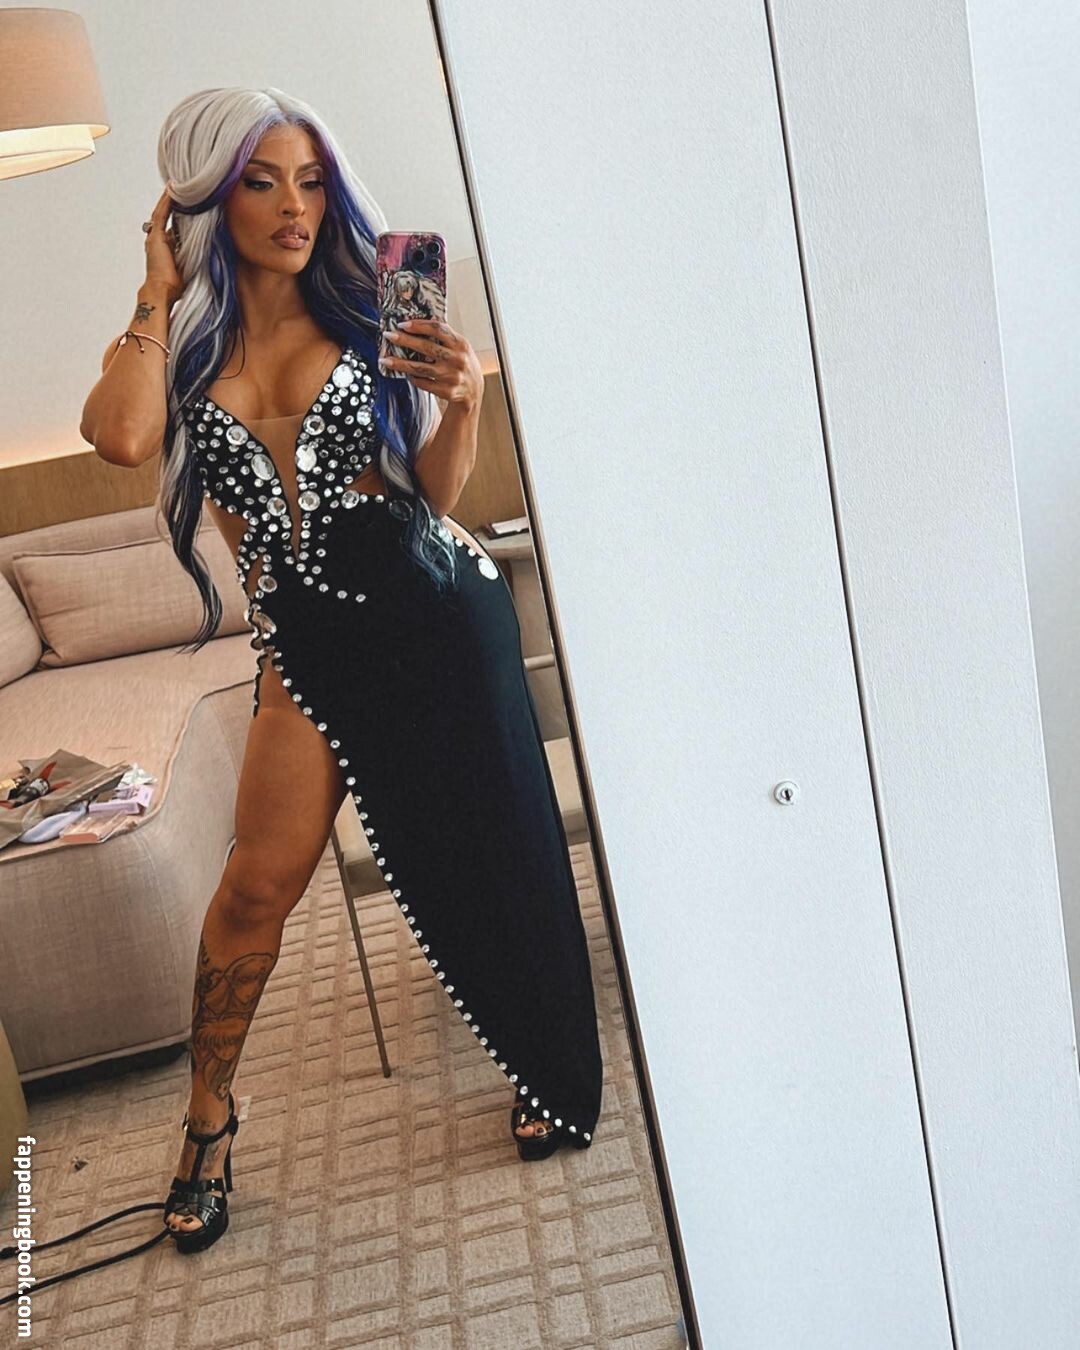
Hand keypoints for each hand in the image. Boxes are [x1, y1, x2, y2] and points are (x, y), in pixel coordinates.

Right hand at [144, 186, 184, 304]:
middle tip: (185, 188)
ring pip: (163, 211)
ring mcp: (155, 237)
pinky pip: (162, 214)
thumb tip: (210, 251)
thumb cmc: (176, 286)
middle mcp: (158, 239)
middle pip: (167, 215)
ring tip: (178, 184)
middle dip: (175, 202)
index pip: (174, 225)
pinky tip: (173, 190)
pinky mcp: (156, 236)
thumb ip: (195, 256)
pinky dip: (167, 202)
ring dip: (170, 198)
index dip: (182, 214)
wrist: (163, 291)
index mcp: (166, 247)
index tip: (192, 205)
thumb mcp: (190, 266)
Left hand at [381, 318, 482, 410]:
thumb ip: (445, 337)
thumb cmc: (462, 364)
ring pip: (420, 368)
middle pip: (426, 347)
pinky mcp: (446, 391)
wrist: (474, 392)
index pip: (438, 329)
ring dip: (400, 363)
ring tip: (385, 359)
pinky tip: (405, 374)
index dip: (418, 325)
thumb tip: (417, 324)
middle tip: (388, 336)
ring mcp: (451, 376)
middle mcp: (457, 359)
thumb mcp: (460, 347)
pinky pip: (423, 383)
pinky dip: (413, 378)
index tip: (402, 324)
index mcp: (461, 344)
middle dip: (404, 340)